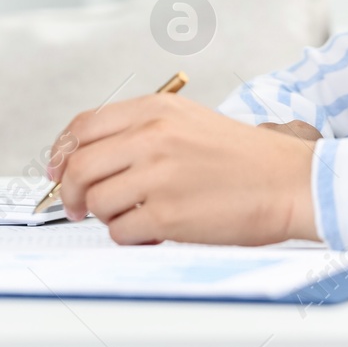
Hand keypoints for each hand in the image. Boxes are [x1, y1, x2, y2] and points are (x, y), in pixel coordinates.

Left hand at [47, 94, 319, 245]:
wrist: (288, 182)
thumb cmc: (245, 158)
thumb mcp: (190, 122)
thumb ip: (140, 131)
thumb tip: (87, 156)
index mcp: (156, 109)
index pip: (83, 126)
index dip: (62, 151)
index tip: (59, 169)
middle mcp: (152, 137)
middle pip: (77, 166)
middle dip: (70, 191)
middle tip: (78, 205)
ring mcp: (157, 176)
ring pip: (96, 201)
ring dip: (110, 215)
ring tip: (140, 214)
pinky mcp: (166, 215)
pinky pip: (120, 232)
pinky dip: (131, 236)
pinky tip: (155, 230)